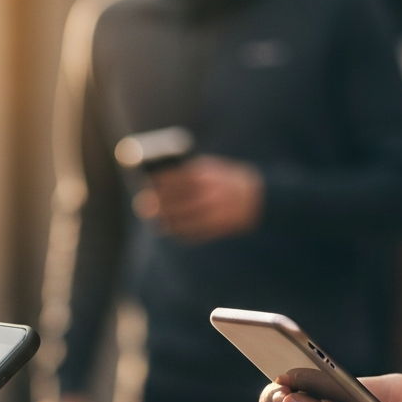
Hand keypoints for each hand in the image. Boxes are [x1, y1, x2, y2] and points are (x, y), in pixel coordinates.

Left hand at [138, 155, 263, 243]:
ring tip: (157, 220)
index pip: (175, 178)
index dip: (158, 183)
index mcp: (207, 175)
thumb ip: (189, 173)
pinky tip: (173, 230)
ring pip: (181, 219)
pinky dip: (180, 232)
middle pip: (174, 200)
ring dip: (165, 221)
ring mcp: (213, 212)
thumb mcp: (212, 169)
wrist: (258, 199)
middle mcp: (209, 193)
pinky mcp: (217, 228)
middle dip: (156, 204)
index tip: (146, 184)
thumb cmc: (228, 181)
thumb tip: (159, 181)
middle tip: (143, 206)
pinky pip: (193, 233)